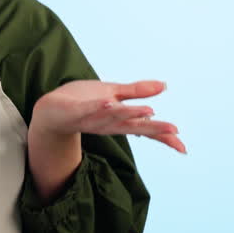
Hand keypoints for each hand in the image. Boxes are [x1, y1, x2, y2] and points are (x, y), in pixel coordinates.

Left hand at [31, 80, 184, 153]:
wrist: (50, 109)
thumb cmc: (83, 101)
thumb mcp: (114, 92)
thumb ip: (137, 92)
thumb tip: (165, 86)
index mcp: (119, 120)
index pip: (146, 129)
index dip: (164, 136)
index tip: (183, 147)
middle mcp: (109, 123)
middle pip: (135, 126)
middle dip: (154, 128)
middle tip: (174, 131)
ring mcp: (92, 119)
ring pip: (114, 118)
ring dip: (131, 114)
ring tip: (149, 112)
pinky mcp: (76, 112)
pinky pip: (88, 110)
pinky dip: (99, 107)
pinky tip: (109, 102)